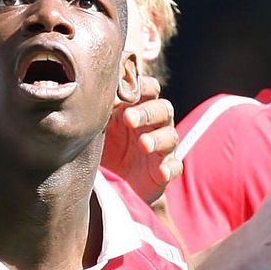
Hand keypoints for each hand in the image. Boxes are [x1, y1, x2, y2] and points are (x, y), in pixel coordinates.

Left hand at [102, 75, 179, 203]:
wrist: (113, 182)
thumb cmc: (108, 143)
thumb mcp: (101, 125)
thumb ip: (103, 109)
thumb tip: (95, 94)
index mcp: (140, 107)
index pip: (150, 89)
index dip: (143, 87)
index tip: (126, 92)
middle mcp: (155, 123)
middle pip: (163, 109)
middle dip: (147, 113)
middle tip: (129, 118)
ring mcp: (163, 146)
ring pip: (170, 136)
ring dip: (158, 139)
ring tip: (143, 144)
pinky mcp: (166, 168)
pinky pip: (175, 166)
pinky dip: (170, 168)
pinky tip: (161, 171)